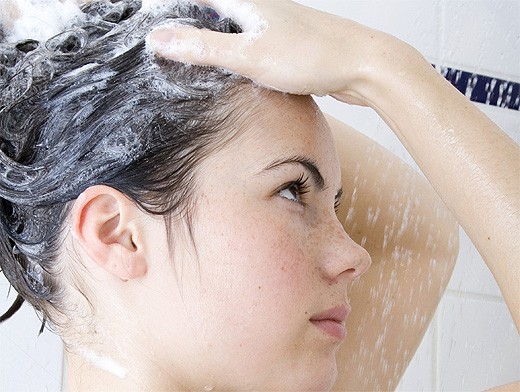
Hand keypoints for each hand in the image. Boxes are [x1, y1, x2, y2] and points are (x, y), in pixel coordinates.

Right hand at [147, 0, 396, 103]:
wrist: (364, 66)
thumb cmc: (313, 57)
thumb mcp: (249, 55)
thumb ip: (203, 47)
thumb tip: (158, 38)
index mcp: (247, 1)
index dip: (170, 5)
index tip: (146, 14)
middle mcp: (260, 6)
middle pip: (213, 7)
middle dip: (188, 20)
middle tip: (165, 44)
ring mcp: (275, 23)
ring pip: (233, 24)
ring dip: (210, 35)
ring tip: (188, 54)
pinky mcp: (287, 42)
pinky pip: (251, 41)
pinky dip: (233, 50)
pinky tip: (231, 68)